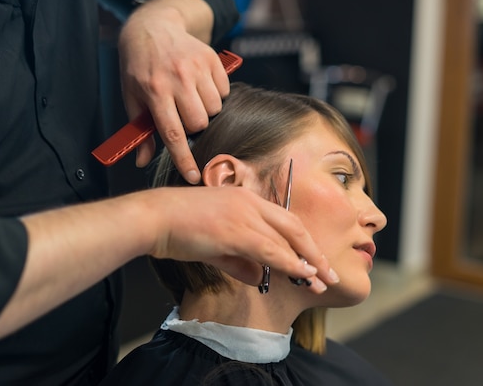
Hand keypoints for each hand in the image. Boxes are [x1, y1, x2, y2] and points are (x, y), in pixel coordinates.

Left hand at [118, 0, 228, 183]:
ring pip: (215, 108)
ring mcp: (196, 67)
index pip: (173, 134)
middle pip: (200, 122)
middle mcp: (177, 78)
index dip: (184, 159)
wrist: (152, 28)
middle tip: (183, 115)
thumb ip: (140, 131)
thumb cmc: (139, 69)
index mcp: (154, 92)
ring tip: (191, 97)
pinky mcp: (211, 59)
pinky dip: (216, 93)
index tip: (194, 177)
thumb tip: (142, 162)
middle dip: (194, 126)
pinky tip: (200, 85)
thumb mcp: (132, 98)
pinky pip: (224, 91)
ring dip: (206, 110)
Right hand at [144, 186, 338, 292]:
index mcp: (246, 199)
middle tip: (329, 274)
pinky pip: (269, 249)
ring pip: (285, 240)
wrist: (154, 217)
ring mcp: (243, 214)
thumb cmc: (178, 228)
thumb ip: (239, 261)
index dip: (303, 242)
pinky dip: (288, 263)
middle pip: (294, 227)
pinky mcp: (234, 230)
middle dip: (314, 252)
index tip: (315, 261)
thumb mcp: (215, 246)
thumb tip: (259, 277)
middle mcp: (250, 203)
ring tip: (319, 282)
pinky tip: (301, 274)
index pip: (284, 220)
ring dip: (306, 262)